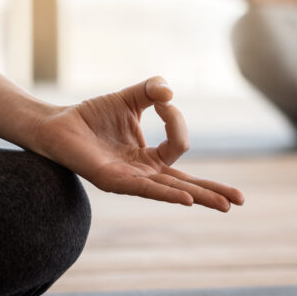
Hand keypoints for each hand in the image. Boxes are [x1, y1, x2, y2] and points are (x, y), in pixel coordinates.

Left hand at [33, 77, 244, 211]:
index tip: (160, 99)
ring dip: (198, 196)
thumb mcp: (130, 97)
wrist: (56, 125)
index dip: (176, 120)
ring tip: (223, 205)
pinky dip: (165, 192)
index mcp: (149, 158)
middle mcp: (143, 173)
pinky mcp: (112, 180)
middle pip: (186, 184)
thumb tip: (168, 93)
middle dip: (214, 191)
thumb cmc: (91, 116)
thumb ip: (152, 90)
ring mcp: (129, 179)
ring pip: (171, 189)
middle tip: (240, 201)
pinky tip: (185, 199)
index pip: (178, 146)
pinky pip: (144, 188)